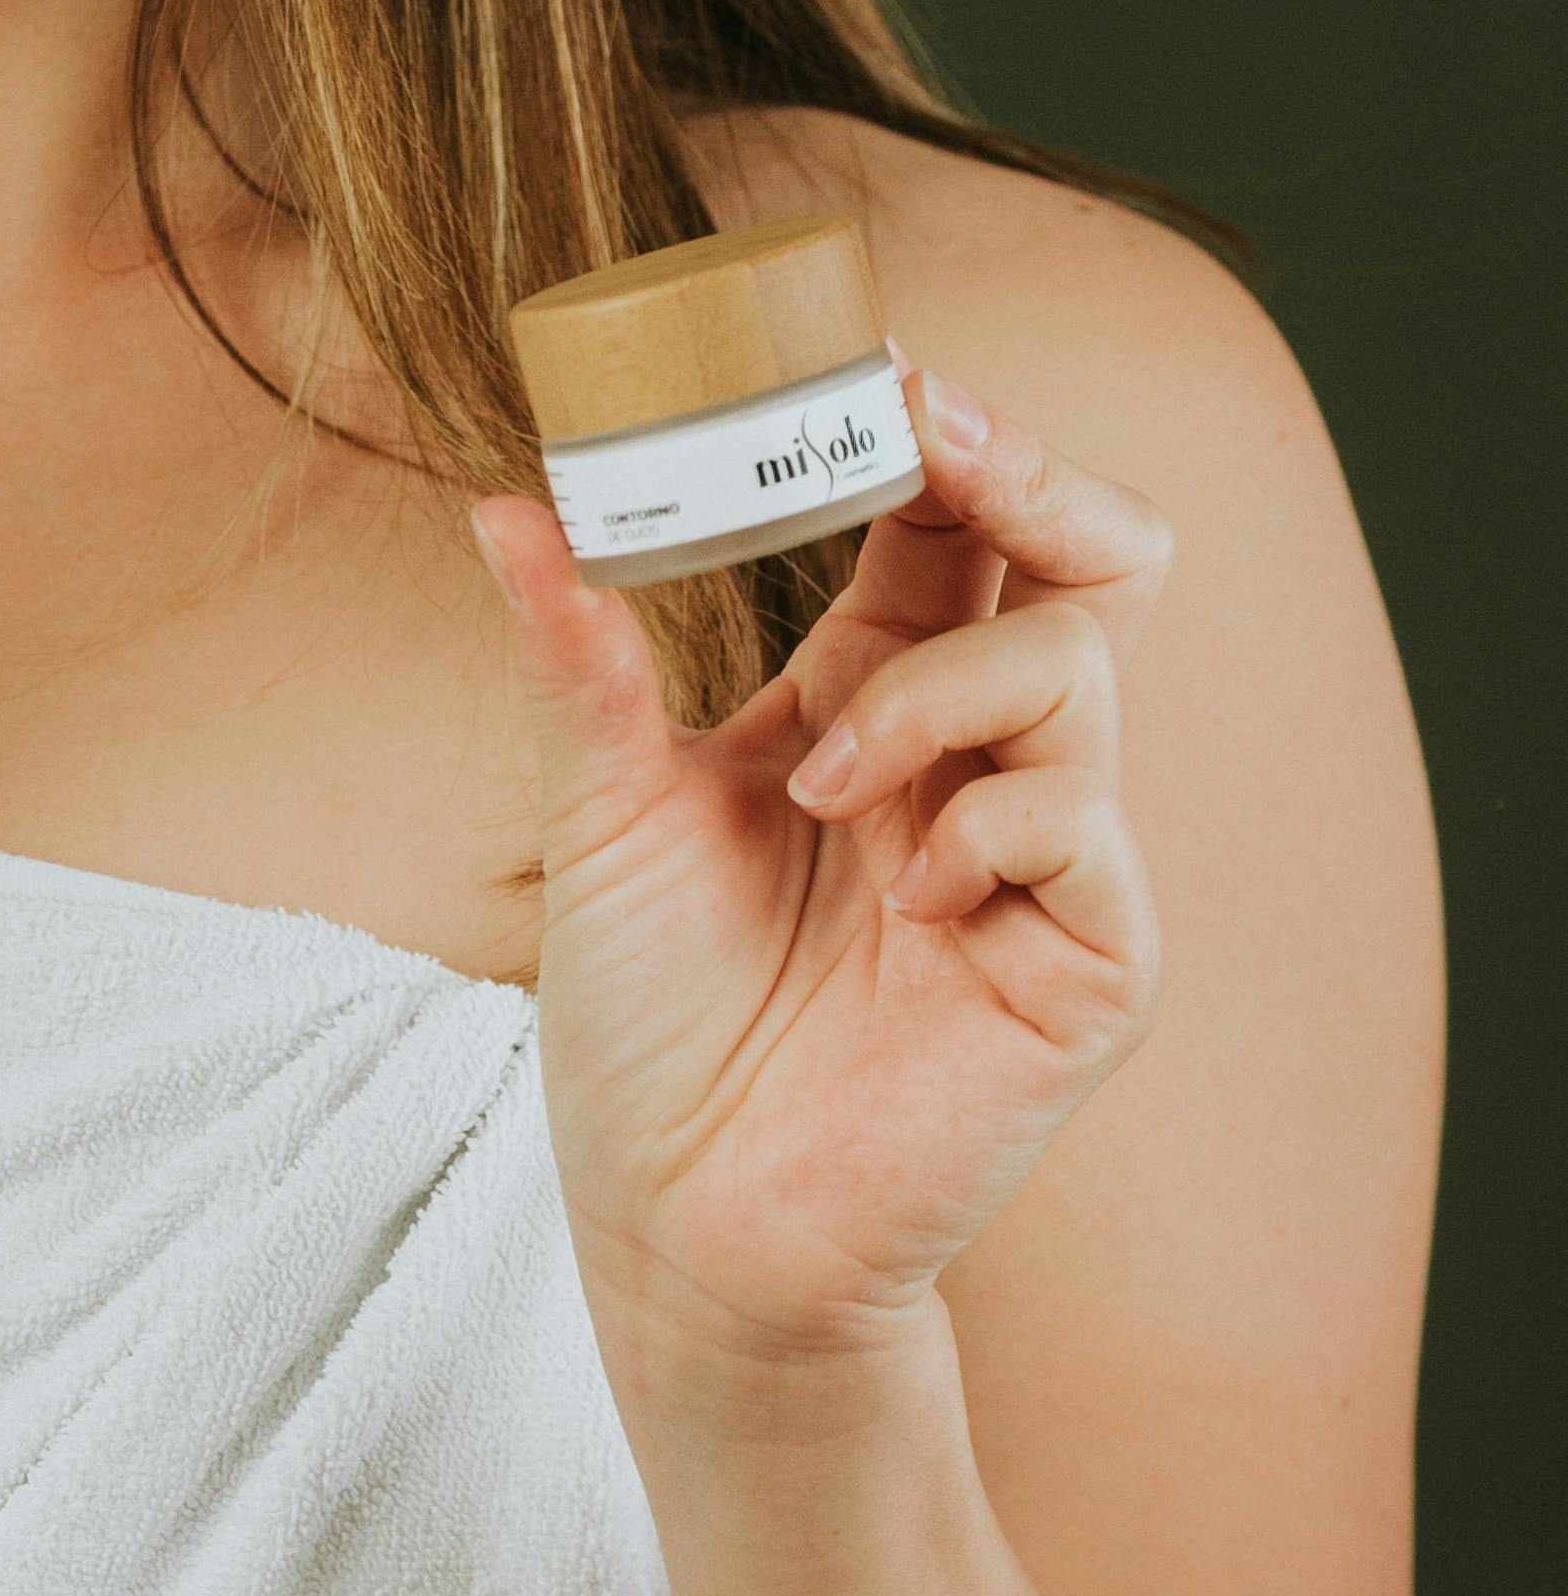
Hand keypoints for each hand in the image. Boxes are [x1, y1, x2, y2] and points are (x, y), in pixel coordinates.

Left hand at [473, 369, 1170, 1405]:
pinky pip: (1084, 825)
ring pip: (1078, 664)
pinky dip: (985, 824)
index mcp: (878, 700)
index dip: (941, 434)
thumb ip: (580, 656)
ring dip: (938, 688)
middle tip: (933, 432)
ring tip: (821, 783)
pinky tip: (903, 892)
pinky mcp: (1088, 964)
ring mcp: (1048, 860)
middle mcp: (980, 761)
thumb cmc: (651, 1028)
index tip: (876, 371)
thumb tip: (504, 505)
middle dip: (1032, 469)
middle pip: (1091, 555)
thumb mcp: (600, 811)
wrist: (678, 1225)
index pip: (957, 524)